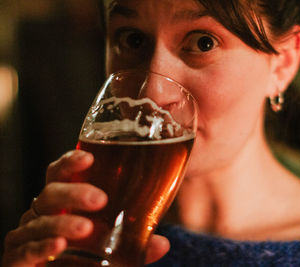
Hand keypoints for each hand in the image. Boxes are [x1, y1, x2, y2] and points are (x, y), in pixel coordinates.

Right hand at [3, 150, 169, 266]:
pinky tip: (59, 245)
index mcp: (62, 201)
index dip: (70, 162)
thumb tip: (162, 244)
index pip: (59, 174)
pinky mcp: (17, 258)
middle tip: (100, 199)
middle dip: (73, 193)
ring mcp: (27, 235)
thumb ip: (133, 242)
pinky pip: (24, 250)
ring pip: (39, 221)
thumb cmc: (82, 253)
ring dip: (62, 223)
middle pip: (50, 193)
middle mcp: (42, 214)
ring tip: (86, 228)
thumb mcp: (111, 244)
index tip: (89, 158)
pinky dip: (41, 247)